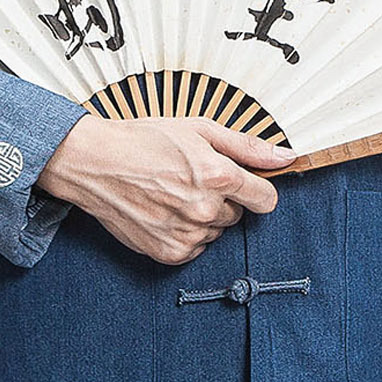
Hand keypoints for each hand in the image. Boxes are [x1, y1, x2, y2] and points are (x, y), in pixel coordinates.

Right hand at [35, 114, 295, 264]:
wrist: (94, 162)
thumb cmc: (144, 140)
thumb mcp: (199, 129)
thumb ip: (247, 146)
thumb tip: (287, 156)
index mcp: (218, 176)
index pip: (266, 199)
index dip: (255, 190)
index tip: (241, 184)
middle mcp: (205, 210)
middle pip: (238, 215)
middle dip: (222, 200)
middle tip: (189, 180)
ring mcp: (186, 235)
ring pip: (215, 232)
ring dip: (201, 218)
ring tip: (171, 194)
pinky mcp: (169, 253)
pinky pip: (194, 248)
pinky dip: (183, 234)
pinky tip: (162, 212)